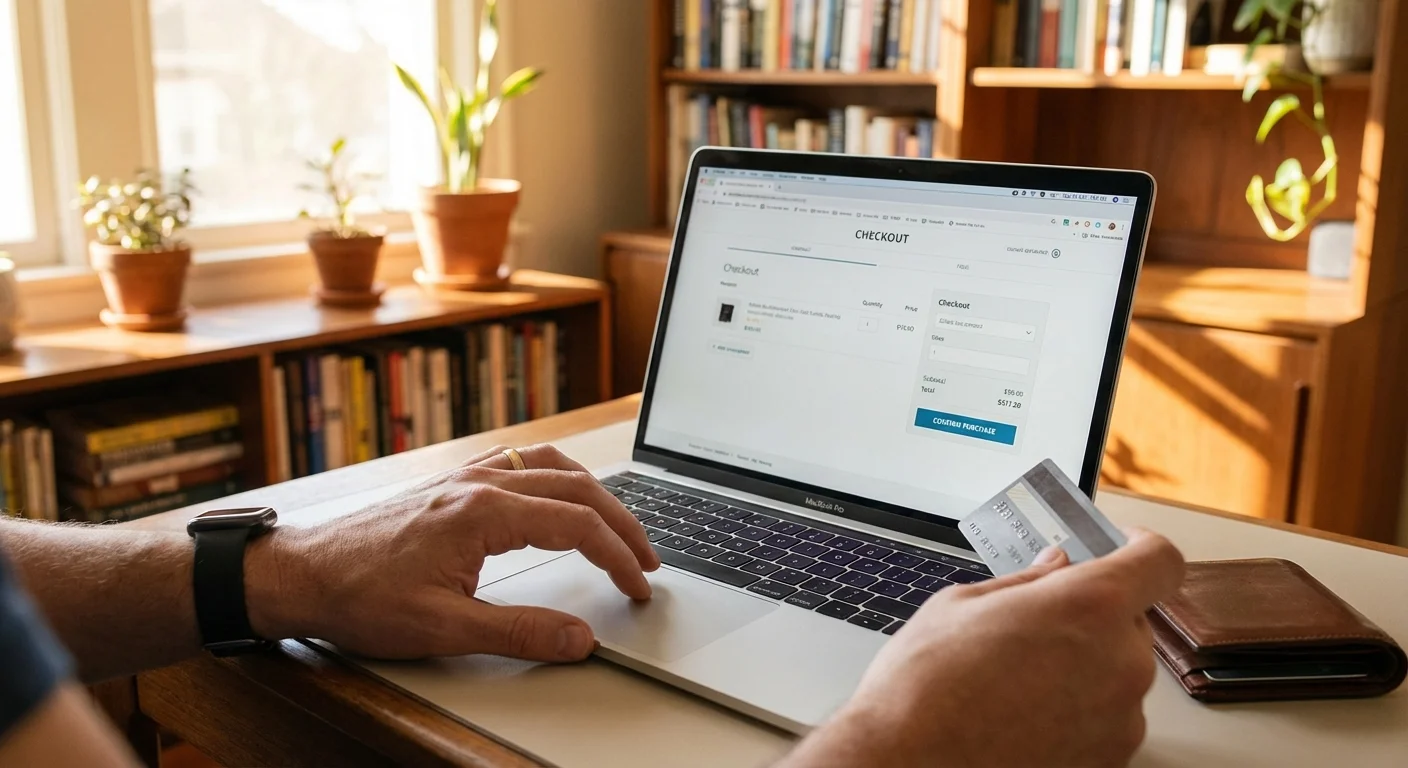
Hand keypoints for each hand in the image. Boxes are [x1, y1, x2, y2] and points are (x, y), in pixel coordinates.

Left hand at [245, 443, 660, 662]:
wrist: (299, 573)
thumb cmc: (358, 595)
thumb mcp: (443, 628)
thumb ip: (518, 632)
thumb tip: (578, 638)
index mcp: (484, 511)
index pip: (578, 525)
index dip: (618, 558)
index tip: (637, 587)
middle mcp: (479, 482)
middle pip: (576, 488)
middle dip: (621, 524)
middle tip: (647, 560)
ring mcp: (464, 477)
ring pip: (551, 465)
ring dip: (593, 494)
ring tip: (617, 525)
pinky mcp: (450, 482)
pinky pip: (520, 461)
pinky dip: (556, 476)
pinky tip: (557, 494)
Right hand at [782, 528, 1184, 767]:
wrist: (908, 765)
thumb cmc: (924, 689)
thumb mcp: (963, 605)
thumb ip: (1026, 582)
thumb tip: (1056, 567)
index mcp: (1088, 607)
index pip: (1158, 561)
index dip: (1141, 546)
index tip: (1121, 545)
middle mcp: (1121, 663)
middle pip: (1130, 621)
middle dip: (1090, 615)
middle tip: (1036, 622)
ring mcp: (1121, 719)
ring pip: (1117, 672)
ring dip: (1083, 665)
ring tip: (1017, 677)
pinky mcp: (1109, 759)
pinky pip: (1106, 718)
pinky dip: (1076, 709)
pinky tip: (1023, 711)